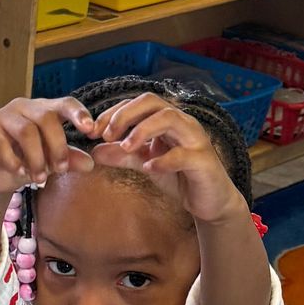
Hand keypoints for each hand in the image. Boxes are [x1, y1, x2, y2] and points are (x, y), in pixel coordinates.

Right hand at [0, 96, 95, 195]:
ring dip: (36, 158)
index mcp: (43, 110)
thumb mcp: (50, 163)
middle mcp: (22, 108)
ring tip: (39, 179)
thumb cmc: (25, 162)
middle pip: (45, 118)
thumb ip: (69, 160)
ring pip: (25, 131)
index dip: (78, 114)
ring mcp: (1, 116)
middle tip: (60, 170)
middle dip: (56, 147)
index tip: (90, 129)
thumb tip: (90, 163)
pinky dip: (13, 162)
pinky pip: (1, 144)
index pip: (64, 103)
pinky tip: (19, 173)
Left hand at [90, 94, 238, 223]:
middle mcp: (182, 123)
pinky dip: (164, 159)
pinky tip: (149, 167)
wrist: (209, 202)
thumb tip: (94, 151)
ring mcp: (195, 140)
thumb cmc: (179, 177)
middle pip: (153, 102)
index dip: (113, 113)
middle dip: (126, 114)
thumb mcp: (145, 164)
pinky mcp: (203, 161)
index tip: (93, 130)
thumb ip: (122, 156)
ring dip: (143, 130)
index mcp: (167, 120)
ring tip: (126, 146)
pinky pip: (183, 154)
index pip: (138, 103)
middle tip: (106, 134)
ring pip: (170, 119)